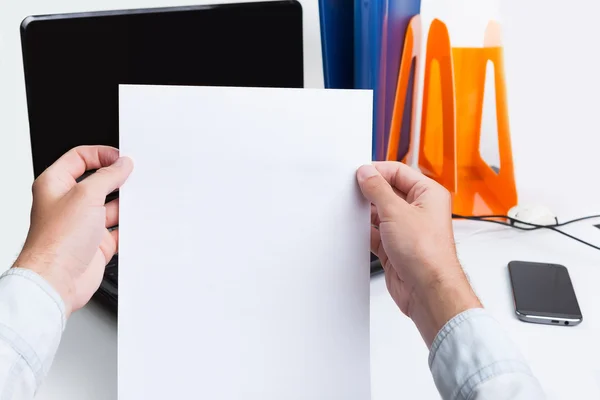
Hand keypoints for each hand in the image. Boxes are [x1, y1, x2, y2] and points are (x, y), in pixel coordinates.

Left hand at [14, 146, 132, 316]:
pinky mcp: (98, 242)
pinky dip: (130, 225)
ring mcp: (84, 223)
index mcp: (55, 184)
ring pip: (112, 205)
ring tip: (140, 198)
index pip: (80, 158)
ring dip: (126, 203)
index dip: (101, 155)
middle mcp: (69, 203)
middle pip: (99, 181)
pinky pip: (119, 228)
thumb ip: (107, 176)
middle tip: (136, 176)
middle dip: (118, 179)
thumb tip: (122, 164)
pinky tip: (139, 220)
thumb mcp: (85, 195)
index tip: (122, 158)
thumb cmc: (57, 241)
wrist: (58, 280)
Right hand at [357, 162, 480, 346]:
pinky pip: (375, 233)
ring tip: (350, 210)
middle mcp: (419, 210)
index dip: (377, 171)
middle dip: (369, 192)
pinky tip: (354, 230)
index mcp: (428, 194)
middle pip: (388, 192)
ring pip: (380, 213)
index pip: (398, 172)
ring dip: (365, 213)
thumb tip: (367, 173)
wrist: (427, 291)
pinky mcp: (395, 247)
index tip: (357, 173)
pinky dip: (364, 231)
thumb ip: (377, 189)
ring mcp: (406, 229)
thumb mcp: (396, 212)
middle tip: (350, 191)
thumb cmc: (427, 253)